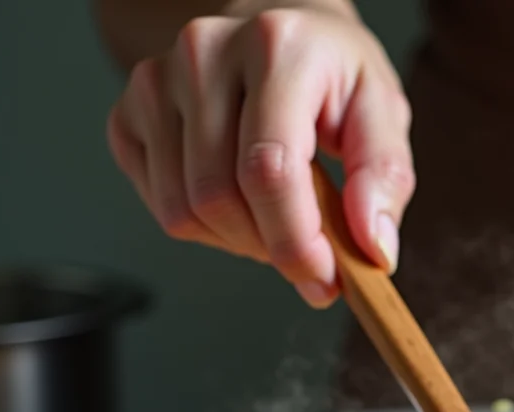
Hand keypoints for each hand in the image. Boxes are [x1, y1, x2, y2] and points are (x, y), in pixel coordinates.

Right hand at [106, 5, 412, 306]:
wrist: (282, 31)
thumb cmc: (333, 76)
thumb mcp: (383, 113)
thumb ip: (385, 178)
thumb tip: (373, 246)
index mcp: (276, 47)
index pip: (268, 169)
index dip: (296, 240)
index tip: (325, 277)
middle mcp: (204, 53)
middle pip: (218, 198)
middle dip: (270, 246)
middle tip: (309, 247)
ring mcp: (156, 82)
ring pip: (183, 211)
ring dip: (238, 240)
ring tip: (276, 214)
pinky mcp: (128, 113)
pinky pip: (160, 205)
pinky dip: (205, 226)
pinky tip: (238, 197)